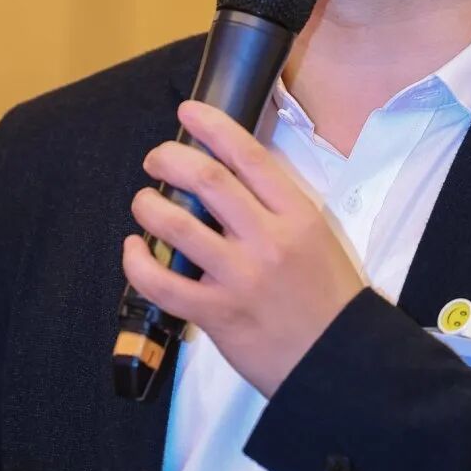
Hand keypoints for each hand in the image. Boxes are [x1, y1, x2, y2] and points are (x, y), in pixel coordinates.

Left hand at [123, 98, 365, 397]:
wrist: (336, 358)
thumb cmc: (326, 295)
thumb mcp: (315, 234)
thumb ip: (275, 205)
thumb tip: (229, 173)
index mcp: (296, 213)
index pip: (247, 155)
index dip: (211, 126)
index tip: (187, 112)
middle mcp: (268, 239)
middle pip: (206, 179)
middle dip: (169, 159)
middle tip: (156, 159)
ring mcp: (240, 277)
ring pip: (177, 224)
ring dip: (149, 205)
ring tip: (144, 201)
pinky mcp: (217, 314)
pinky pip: (161, 282)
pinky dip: (136, 261)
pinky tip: (133, 248)